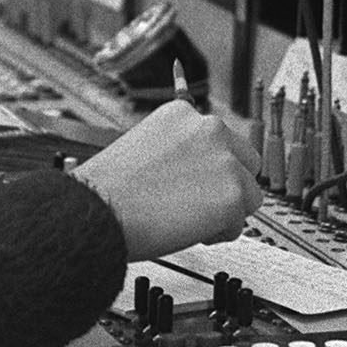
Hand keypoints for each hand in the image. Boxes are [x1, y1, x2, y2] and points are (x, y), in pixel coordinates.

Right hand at [73, 99, 264, 261]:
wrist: (97, 211)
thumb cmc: (109, 189)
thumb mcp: (144, 147)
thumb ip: (178, 151)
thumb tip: (199, 172)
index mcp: (183, 113)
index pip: (218, 139)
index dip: (208, 167)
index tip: (194, 183)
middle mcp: (209, 128)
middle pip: (245, 161)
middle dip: (227, 184)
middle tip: (196, 205)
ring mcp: (225, 160)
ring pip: (248, 193)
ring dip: (225, 211)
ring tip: (187, 220)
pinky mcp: (235, 193)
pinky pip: (240, 223)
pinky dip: (220, 234)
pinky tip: (188, 231)